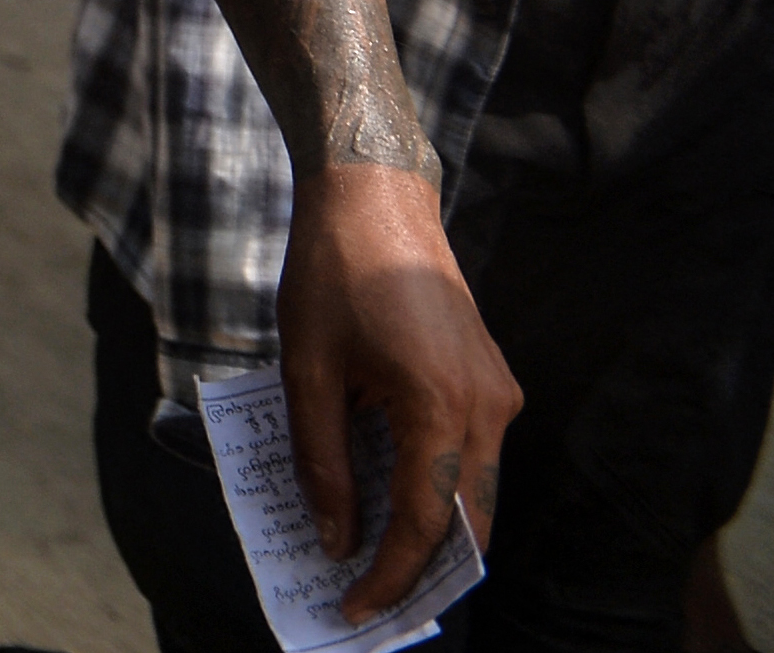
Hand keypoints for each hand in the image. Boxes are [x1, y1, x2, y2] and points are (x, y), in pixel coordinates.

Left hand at [276, 159, 518, 615]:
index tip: (353, 607)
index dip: (390, 572)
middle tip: (371, 600)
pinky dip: (440, 488)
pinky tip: (392, 502)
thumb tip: (334, 536)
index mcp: (439, 404)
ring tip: (376, 562)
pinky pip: (473, 454)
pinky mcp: (491, 380)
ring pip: (476, 491)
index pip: (426, 520)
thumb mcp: (307, 370)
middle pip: (467, 518)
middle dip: (423, 568)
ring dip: (434, 531)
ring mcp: (497, 392)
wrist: (373, 197)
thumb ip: (322, 459)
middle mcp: (486, 406)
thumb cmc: (330, 273)